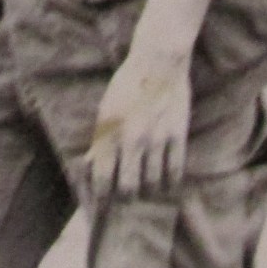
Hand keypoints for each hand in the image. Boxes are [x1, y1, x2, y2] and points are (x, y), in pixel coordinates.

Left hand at [84, 46, 191, 198]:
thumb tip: (89, 163)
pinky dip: (170, 181)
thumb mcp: (106, 108)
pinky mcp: (177, 135)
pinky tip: (167, 183)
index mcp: (109, 131)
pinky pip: (175, 171)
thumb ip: (100, 138)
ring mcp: (156, 138)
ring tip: (146, 188)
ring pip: (152, 184)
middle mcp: (131, 138)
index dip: (102, 196)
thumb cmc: (127, 84)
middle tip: (127, 196)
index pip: (103, 177)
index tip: (103, 205)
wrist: (157, 62)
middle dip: (126, 196)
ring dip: (149, 189)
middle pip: (128, 187)